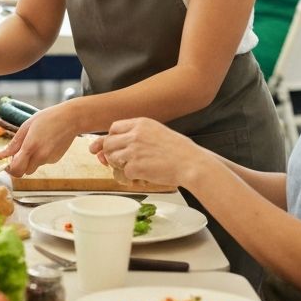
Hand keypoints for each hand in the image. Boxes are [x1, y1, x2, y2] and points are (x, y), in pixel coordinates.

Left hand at [0, 104, 78, 176]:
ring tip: (33, 144)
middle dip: (18, 166)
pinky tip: (44, 144)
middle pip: (23, 172)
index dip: (8, 169)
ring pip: (32, 168)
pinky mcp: (55, 160)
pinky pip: (42, 163)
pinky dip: (39, 158)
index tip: (6, 162)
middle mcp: (40, 156)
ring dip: (28, 162)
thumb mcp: (26, 126)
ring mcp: (49, 159)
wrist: (71, 119)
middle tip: (16, 155)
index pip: (16, 169)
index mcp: (31, 146)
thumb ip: (13, 144)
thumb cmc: (48, 118)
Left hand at [94, 118, 213, 189]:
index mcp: (141, 123)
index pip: (114, 128)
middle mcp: (135, 135)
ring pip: (112, 158)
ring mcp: (134, 150)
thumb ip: (139, 134)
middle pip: (108, 143)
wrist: (192, 164)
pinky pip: (124, 173)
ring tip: (133, 167)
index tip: (108, 145)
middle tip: (116, 161)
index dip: (110, 137)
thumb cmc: (180, 151)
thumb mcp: (158, 132)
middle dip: (109, 153)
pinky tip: (143, 174)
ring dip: (119, 165)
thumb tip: (121, 143)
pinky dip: (131, 176)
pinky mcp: (135, 166)